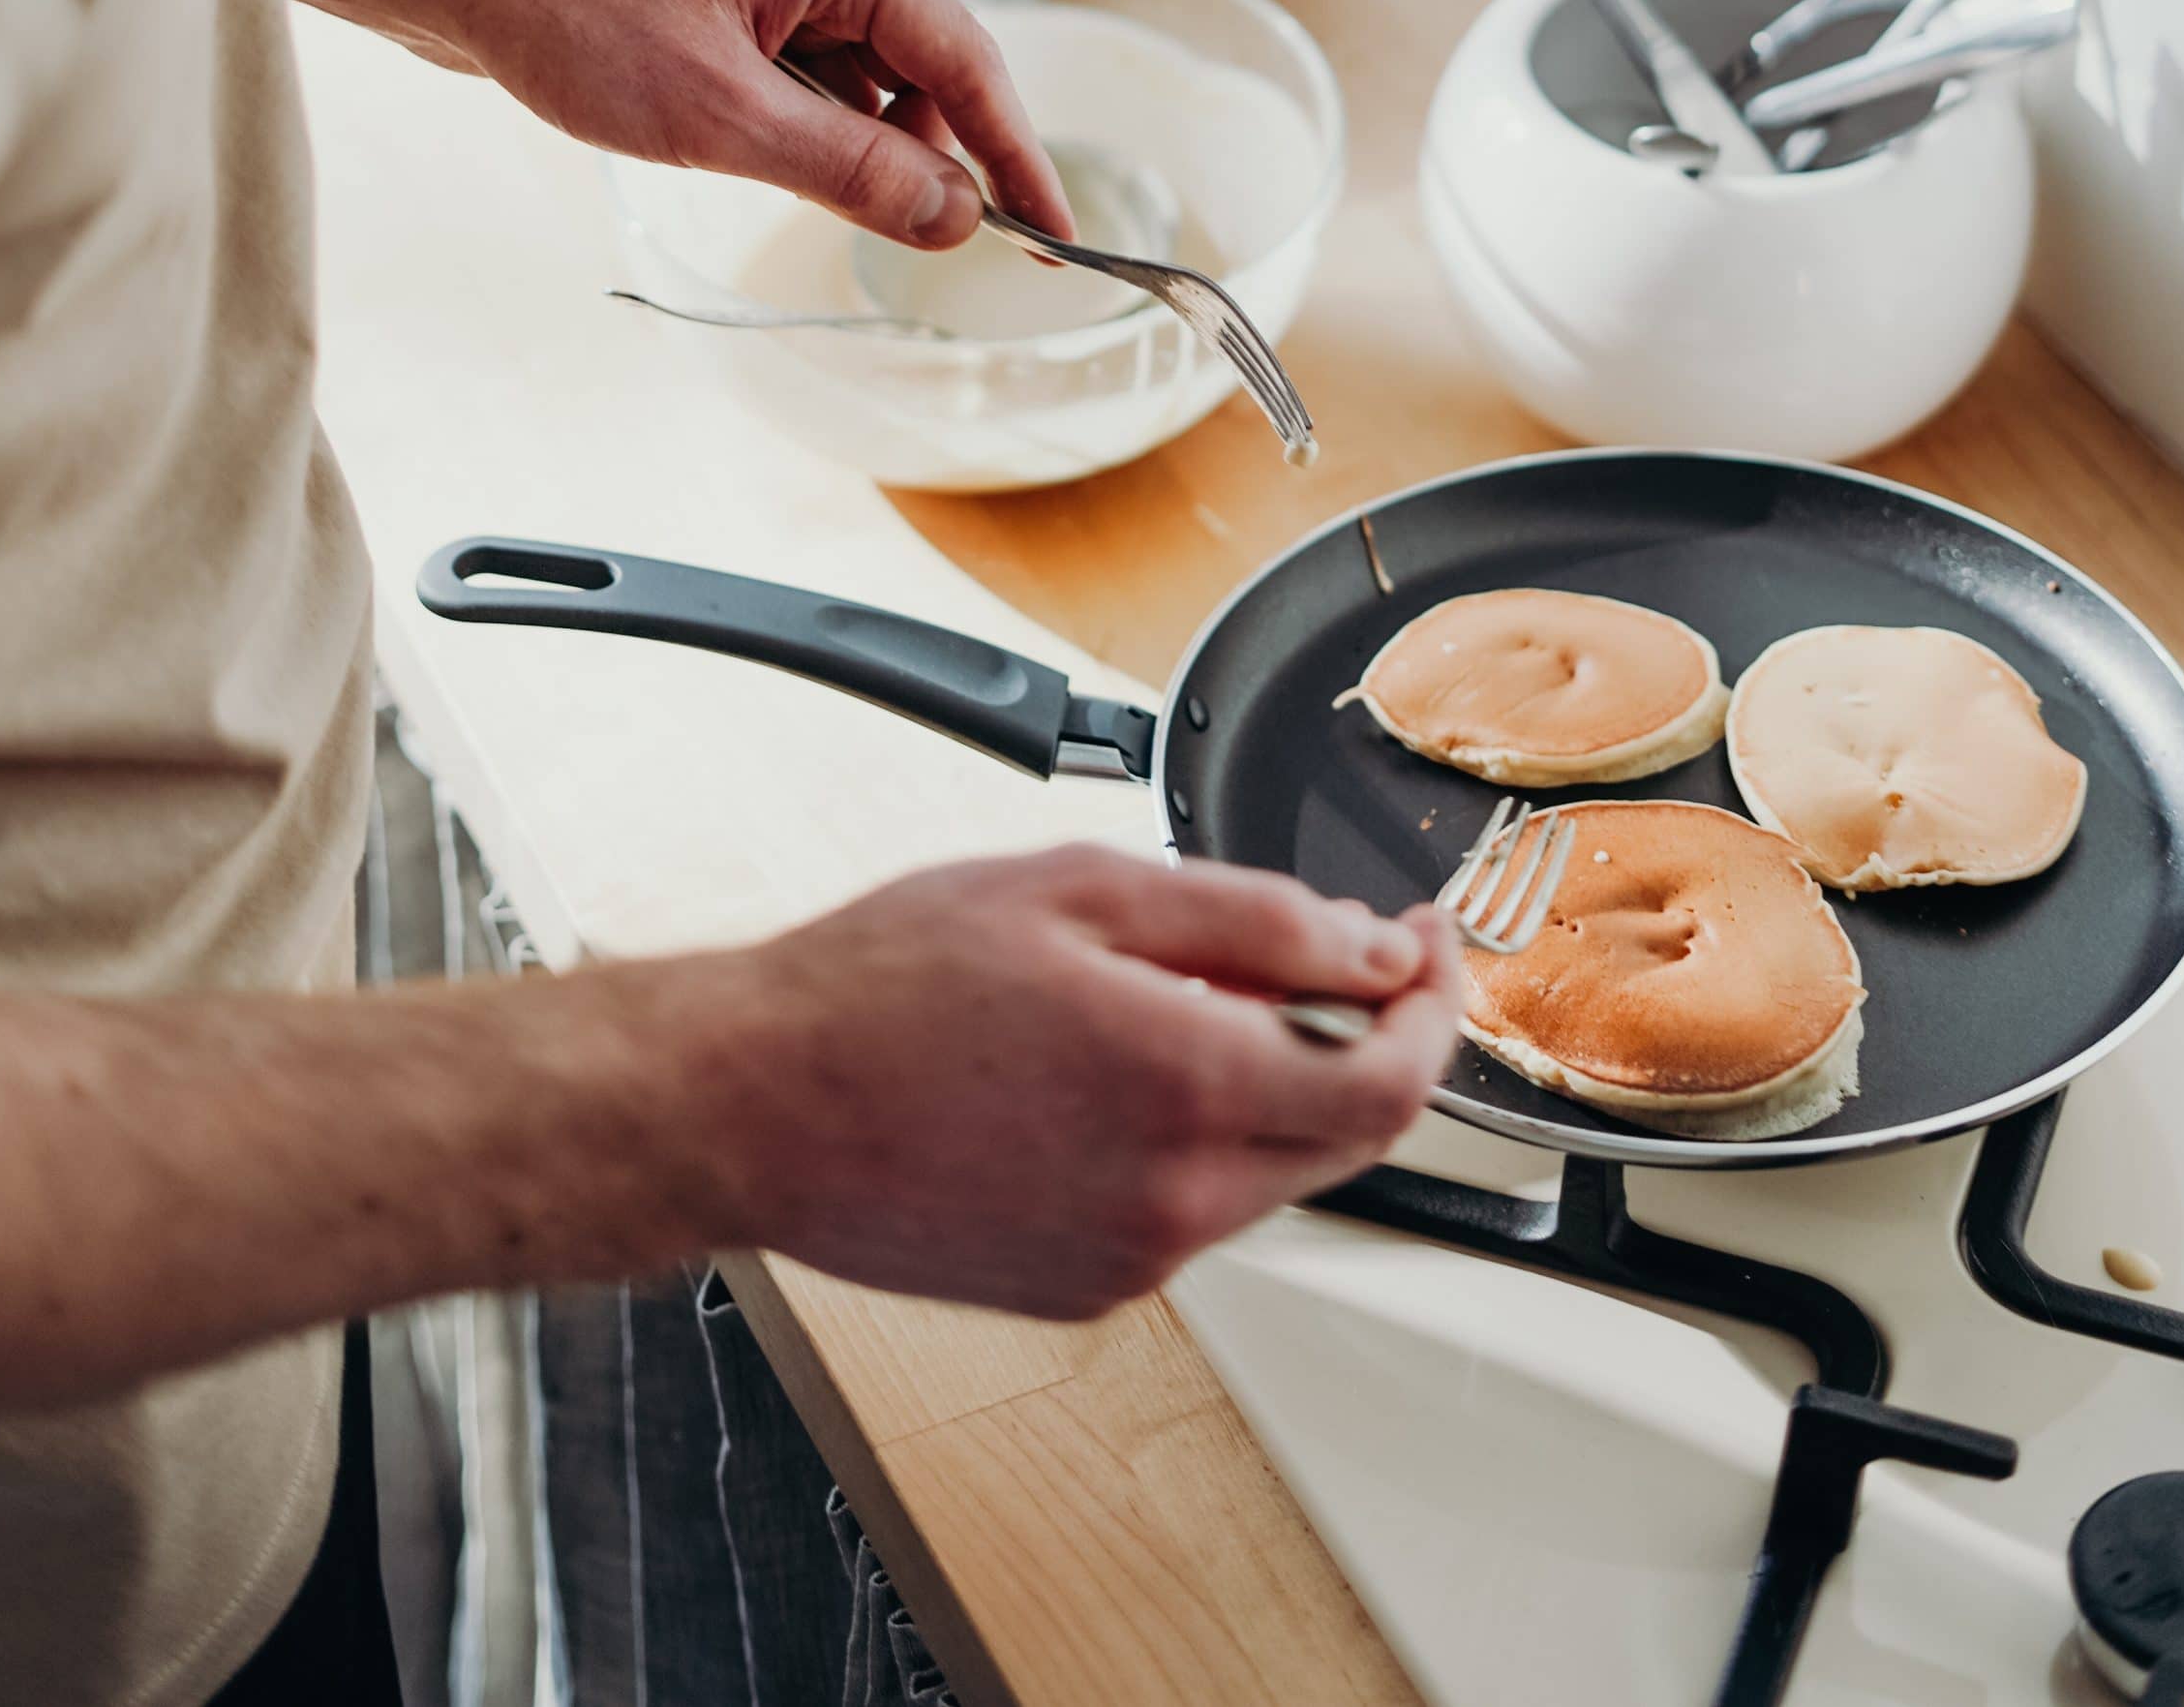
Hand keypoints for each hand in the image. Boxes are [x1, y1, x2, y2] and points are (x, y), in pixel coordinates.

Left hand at [434, 0, 1075, 248]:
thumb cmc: (573, 14)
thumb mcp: (726, 117)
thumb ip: (854, 173)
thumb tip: (952, 219)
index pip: (968, 64)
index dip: (1019, 158)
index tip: (1056, 235)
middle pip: (922, 67)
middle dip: (924, 158)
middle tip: (922, 243)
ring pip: (863, 73)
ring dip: (852, 144)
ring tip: (780, 175)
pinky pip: (811, 61)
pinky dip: (806, 120)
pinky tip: (757, 148)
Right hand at [692, 846, 1465, 1320]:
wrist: (748, 1106)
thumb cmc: (879, 990)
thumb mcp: (1079, 891)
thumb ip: (1252, 920)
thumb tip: (1368, 946)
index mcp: (1183, 1083)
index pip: (1396, 1077)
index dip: (1435, 1006)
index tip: (1423, 949)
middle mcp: (1173, 1196)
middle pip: (1352, 1137)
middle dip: (1376, 1042)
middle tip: (1350, 962)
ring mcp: (1130, 1258)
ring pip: (1272, 1174)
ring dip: (1279, 1089)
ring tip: (1194, 1001)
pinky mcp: (1084, 1292)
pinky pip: (1192, 1214)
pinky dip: (1200, 1142)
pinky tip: (1124, 1077)